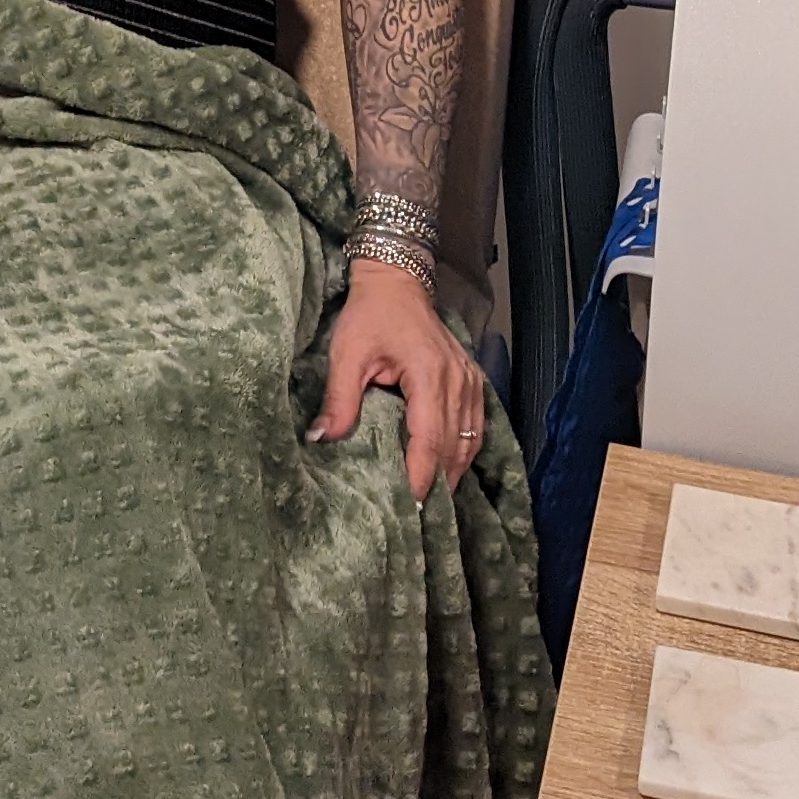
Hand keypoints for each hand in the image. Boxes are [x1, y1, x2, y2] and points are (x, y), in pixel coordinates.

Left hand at [309, 256, 485, 502]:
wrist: (397, 281)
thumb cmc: (370, 315)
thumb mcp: (347, 353)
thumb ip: (339, 397)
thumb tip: (322, 438)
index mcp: (429, 375)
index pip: (429, 440)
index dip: (421, 476)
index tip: (410, 506)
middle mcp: (458, 380)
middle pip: (454, 447)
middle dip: (438, 483)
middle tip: (421, 516)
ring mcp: (470, 380)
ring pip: (470, 440)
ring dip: (454, 472)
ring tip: (434, 502)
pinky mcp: (473, 379)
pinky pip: (476, 426)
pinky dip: (464, 451)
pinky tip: (450, 470)